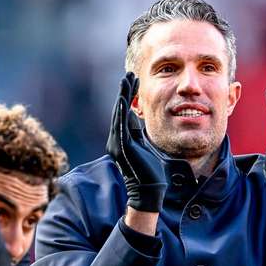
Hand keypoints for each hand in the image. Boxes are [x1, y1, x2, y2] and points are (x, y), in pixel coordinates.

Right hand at [106, 72, 166, 211]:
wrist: (150, 191)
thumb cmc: (150, 171)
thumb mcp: (144, 146)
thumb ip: (137, 132)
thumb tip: (134, 116)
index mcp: (122, 139)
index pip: (124, 113)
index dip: (128, 96)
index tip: (135, 81)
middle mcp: (116, 140)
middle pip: (119, 110)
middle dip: (124, 92)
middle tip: (130, 74)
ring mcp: (117, 144)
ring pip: (118, 115)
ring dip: (122, 96)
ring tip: (127, 80)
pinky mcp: (122, 148)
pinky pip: (120, 126)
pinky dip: (121, 111)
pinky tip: (123, 99)